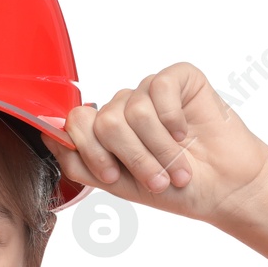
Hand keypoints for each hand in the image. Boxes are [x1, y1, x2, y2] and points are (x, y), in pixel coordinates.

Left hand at [40, 62, 267, 227]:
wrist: (222, 188)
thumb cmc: (172, 188)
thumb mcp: (116, 184)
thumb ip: (77, 160)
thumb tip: (44, 131)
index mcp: (104, 130)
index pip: (75, 124)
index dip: (93, 153)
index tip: (116, 177)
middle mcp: (124, 106)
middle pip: (103, 121)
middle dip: (131, 157)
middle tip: (157, 179)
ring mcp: (149, 90)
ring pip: (133, 111)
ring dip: (158, 148)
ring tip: (178, 167)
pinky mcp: (178, 78)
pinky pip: (159, 89)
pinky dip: (173, 121)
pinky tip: (187, 133)